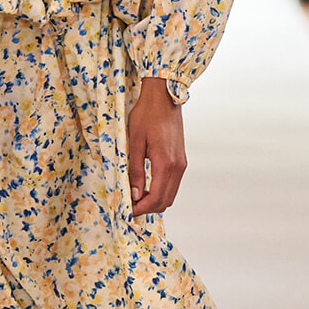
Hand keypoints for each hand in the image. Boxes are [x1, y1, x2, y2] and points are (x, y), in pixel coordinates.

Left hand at [127, 76, 185, 214]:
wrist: (164, 97)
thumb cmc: (146, 115)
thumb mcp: (134, 142)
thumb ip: (135, 170)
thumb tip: (134, 194)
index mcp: (166, 163)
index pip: (155, 198)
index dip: (141, 208)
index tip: (127, 210)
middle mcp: (178, 167)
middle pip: (165, 201)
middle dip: (147, 208)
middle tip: (129, 205)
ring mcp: (182, 164)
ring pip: (170, 194)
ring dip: (154, 200)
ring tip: (135, 196)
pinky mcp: (181, 160)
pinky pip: (172, 184)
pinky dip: (160, 190)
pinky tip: (145, 186)